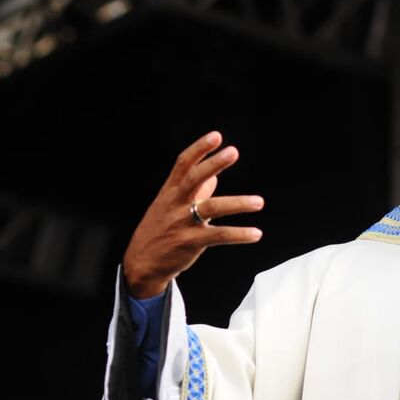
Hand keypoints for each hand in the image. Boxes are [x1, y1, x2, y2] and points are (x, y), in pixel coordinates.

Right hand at [122, 131, 263, 297]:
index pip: (183, 164)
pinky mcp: (191, 242)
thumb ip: (194, 191)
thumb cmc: (158, 231)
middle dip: (214, 164)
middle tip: (233, 151)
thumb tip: (215, 178)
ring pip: (212, 208)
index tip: (216, 136)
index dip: (199, 149)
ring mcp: (183, 222)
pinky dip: (239, 234)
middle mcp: (176, 203)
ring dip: (238, 204)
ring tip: (259, 202)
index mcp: (170, 191)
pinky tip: (255, 233)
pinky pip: (219, 236)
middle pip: (195, 179)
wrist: (141, 263)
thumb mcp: (169, 206)